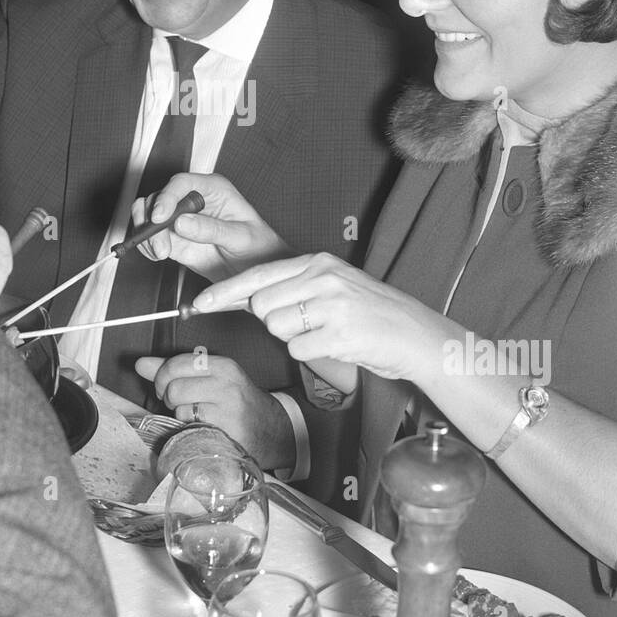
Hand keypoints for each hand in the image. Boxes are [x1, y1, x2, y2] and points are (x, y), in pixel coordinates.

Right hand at [130, 171, 289, 281]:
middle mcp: (193, 199)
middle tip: (160, 244)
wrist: (257, 268)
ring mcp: (181, 219)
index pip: (181, 183)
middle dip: (151, 220)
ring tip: (160, 253)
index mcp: (213, 189)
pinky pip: (150, 236)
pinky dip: (146, 245)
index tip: (159, 217)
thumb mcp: (241, 237)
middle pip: (158, 198)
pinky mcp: (174, 238)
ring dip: (147, 234)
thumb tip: (182, 223)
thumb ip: (212, 229)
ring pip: (149, 215)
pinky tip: (157, 255)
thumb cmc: (258, 246)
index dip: (166, 197)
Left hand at [135, 353, 294, 470]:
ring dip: (180, 415)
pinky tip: (202, 427)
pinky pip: (190, 427)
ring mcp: (228, 408)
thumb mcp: (210, 378)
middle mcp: (227, 383)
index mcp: (222, 365)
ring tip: (194, 416)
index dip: (162, 377)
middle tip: (180, 403)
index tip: (165, 386)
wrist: (271, 430)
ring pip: (180, 408)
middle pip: (174, 387)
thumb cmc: (236, 402)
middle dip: (169, 398)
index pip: (177, 363)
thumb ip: (173, 370)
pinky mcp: (226, 430)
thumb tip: (140, 363)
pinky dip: (190, 429)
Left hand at [194, 253, 452, 385]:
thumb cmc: (368, 314)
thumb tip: (242, 298)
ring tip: (323, 333)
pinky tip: (333, 346)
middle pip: (262, 305)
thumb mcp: (331, 286)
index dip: (225, 291)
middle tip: (303, 324)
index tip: (200, 303)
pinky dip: (310, 354)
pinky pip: (299, 350)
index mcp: (318, 262)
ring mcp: (333, 305)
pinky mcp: (340, 334)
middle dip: (272, 321)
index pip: (258, 275)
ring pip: (277, 327)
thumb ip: (291, 287)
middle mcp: (323, 277)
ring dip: (293, 338)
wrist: (416, 335)